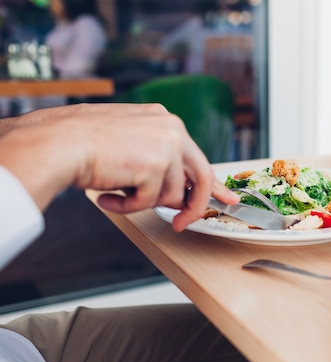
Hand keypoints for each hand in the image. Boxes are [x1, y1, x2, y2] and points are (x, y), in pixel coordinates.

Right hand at [0, 103, 238, 231]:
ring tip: (115, 192)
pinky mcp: (155, 166)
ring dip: (142, 202)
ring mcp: (166, 147)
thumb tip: (179, 192)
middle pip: (201, 178)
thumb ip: (159, 161)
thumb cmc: (85, 144)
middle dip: (193, 206)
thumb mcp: (132, 145)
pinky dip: (127, 207)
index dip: (213, 183)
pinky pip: (149, 203)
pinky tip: (108, 196)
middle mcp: (173, 130)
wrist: (58, 142)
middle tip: (180, 224)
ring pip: (171, 194)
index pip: (198, 158)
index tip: (226, 198)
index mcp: (167, 122)